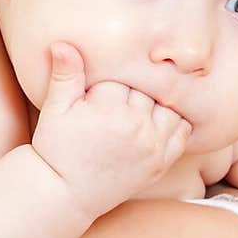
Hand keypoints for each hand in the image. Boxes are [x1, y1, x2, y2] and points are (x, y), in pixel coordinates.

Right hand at [31, 42, 192, 221]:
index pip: (124, 78)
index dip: (111, 84)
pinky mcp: (160, 163)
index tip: (100, 94)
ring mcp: (152, 146)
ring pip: (170, 107)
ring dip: (158, 106)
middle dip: (134, 93)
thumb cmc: (57, 149)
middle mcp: (136, 126)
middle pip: (148, 91)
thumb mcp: (56, 109)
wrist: (66, 194)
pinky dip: (176, 124)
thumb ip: (65, 74)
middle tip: (118, 103)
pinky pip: (182, 133)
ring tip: (138, 111)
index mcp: (109, 108)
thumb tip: (63, 43)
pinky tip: (159, 122)